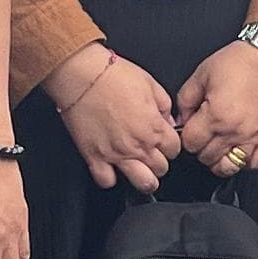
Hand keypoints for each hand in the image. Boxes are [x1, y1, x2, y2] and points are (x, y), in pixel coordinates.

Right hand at [50, 44, 180, 192]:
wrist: (82, 75)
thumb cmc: (113, 75)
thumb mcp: (150, 83)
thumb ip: (164, 106)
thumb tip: (169, 121)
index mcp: (154, 127)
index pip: (175, 150)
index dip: (170, 145)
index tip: (163, 141)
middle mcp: (139, 144)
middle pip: (162, 169)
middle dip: (159, 162)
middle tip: (150, 153)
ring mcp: (117, 154)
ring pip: (143, 183)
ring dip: (144, 179)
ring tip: (139, 170)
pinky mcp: (95, 157)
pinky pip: (107, 181)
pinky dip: (109, 177)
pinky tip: (110, 168)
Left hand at [173, 40, 257, 175]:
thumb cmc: (241, 62)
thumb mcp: (203, 73)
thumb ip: (186, 99)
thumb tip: (182, 118)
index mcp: (216, 114)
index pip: (190, 143)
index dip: (187, 136)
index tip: (191, 129)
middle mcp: (234, 130)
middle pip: (207, 157)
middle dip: (200, 148)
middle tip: (204, 135)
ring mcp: (253, 137)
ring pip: (228, 166)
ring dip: (219, 160)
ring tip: (218, 149)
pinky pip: (254, 163)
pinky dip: (244, 162)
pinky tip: (238, 151)